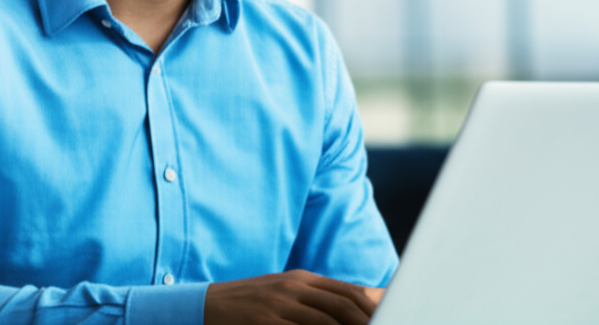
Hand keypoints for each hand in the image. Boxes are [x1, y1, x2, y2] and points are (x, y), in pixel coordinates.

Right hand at [204, 269, 384, 324]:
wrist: (206, 306)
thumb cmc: (254, 305)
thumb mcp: (289, 294)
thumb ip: (325, 297)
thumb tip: (372, 296)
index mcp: (302, 279)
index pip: (348, 293)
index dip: (372, 310)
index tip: (392, 318)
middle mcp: (293, 287)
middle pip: (341, 306)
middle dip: (366, 322)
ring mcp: (278, 304)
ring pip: (324, 321)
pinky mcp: (264, 321)